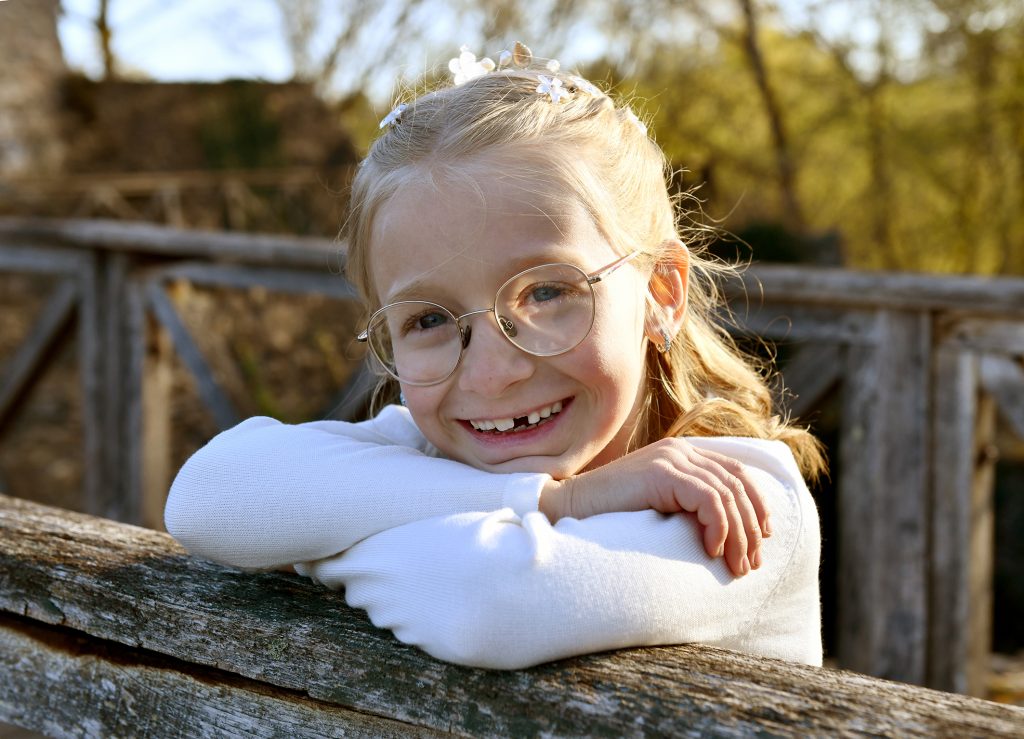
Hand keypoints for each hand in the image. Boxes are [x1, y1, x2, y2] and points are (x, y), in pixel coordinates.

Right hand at [539, 438, 770, 576]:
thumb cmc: (611, 516)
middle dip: (752, 527)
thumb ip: (687, 507)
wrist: (570, 508)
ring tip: (737, 566)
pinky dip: (718, 527)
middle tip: (752, 564)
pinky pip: (708, 499)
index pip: (736, 472)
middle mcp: (680, 450)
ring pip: (727, 495)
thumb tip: (728, 536)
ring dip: (739, 536)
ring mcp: (671, 458)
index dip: (757, 504)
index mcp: (682, 454)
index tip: (763, 539)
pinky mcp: (661, 473)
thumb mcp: (659, 507)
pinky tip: (711, 550)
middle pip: (737, 484)